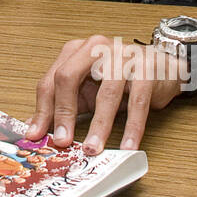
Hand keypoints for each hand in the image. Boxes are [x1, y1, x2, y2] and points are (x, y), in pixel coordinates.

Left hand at [25, 36, 182, 154]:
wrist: (162, 67)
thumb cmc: (119, 78)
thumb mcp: (86, 90)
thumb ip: (62, 106)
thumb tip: (35, 130)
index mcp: (75, 51)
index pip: (50, 80)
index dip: (42, 109)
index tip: (36, 135)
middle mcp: (95, 48)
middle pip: (69, 78)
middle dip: (63, 112)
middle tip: (62, 141)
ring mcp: (122, 56)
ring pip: (105, 93)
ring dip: (98, 125)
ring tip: (91, 149)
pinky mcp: (147, 70)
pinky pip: (138, 102)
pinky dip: (132, 127)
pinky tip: (127, 146)